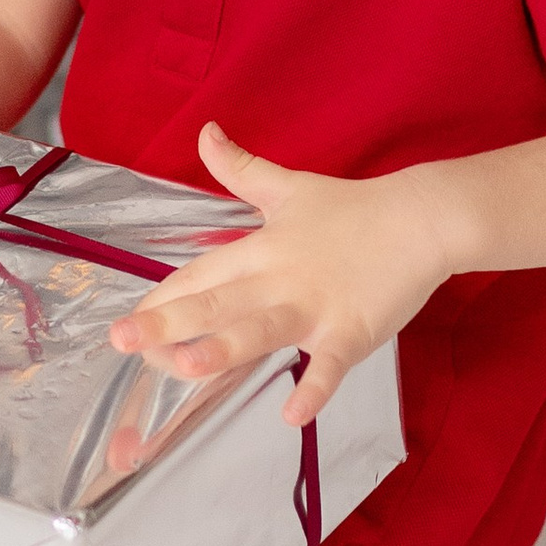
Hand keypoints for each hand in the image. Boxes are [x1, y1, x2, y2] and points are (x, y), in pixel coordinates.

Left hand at [106, 123, 463, 422]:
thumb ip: (240, 167)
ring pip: (263, 329)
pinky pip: (330, 364)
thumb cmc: (352, 208)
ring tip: (186, 366)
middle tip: (124, 341)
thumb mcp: (288, 187)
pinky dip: (314, 388)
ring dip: (225, 348)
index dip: (164, 296)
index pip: (202, 274)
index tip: (126, 320)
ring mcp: (316, 306)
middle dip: (169, 322)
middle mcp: (279, 278)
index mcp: (261, 248)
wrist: (421, 219)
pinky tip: (292, 414)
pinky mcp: (353, 329)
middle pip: (218, 301)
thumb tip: (204, 131)